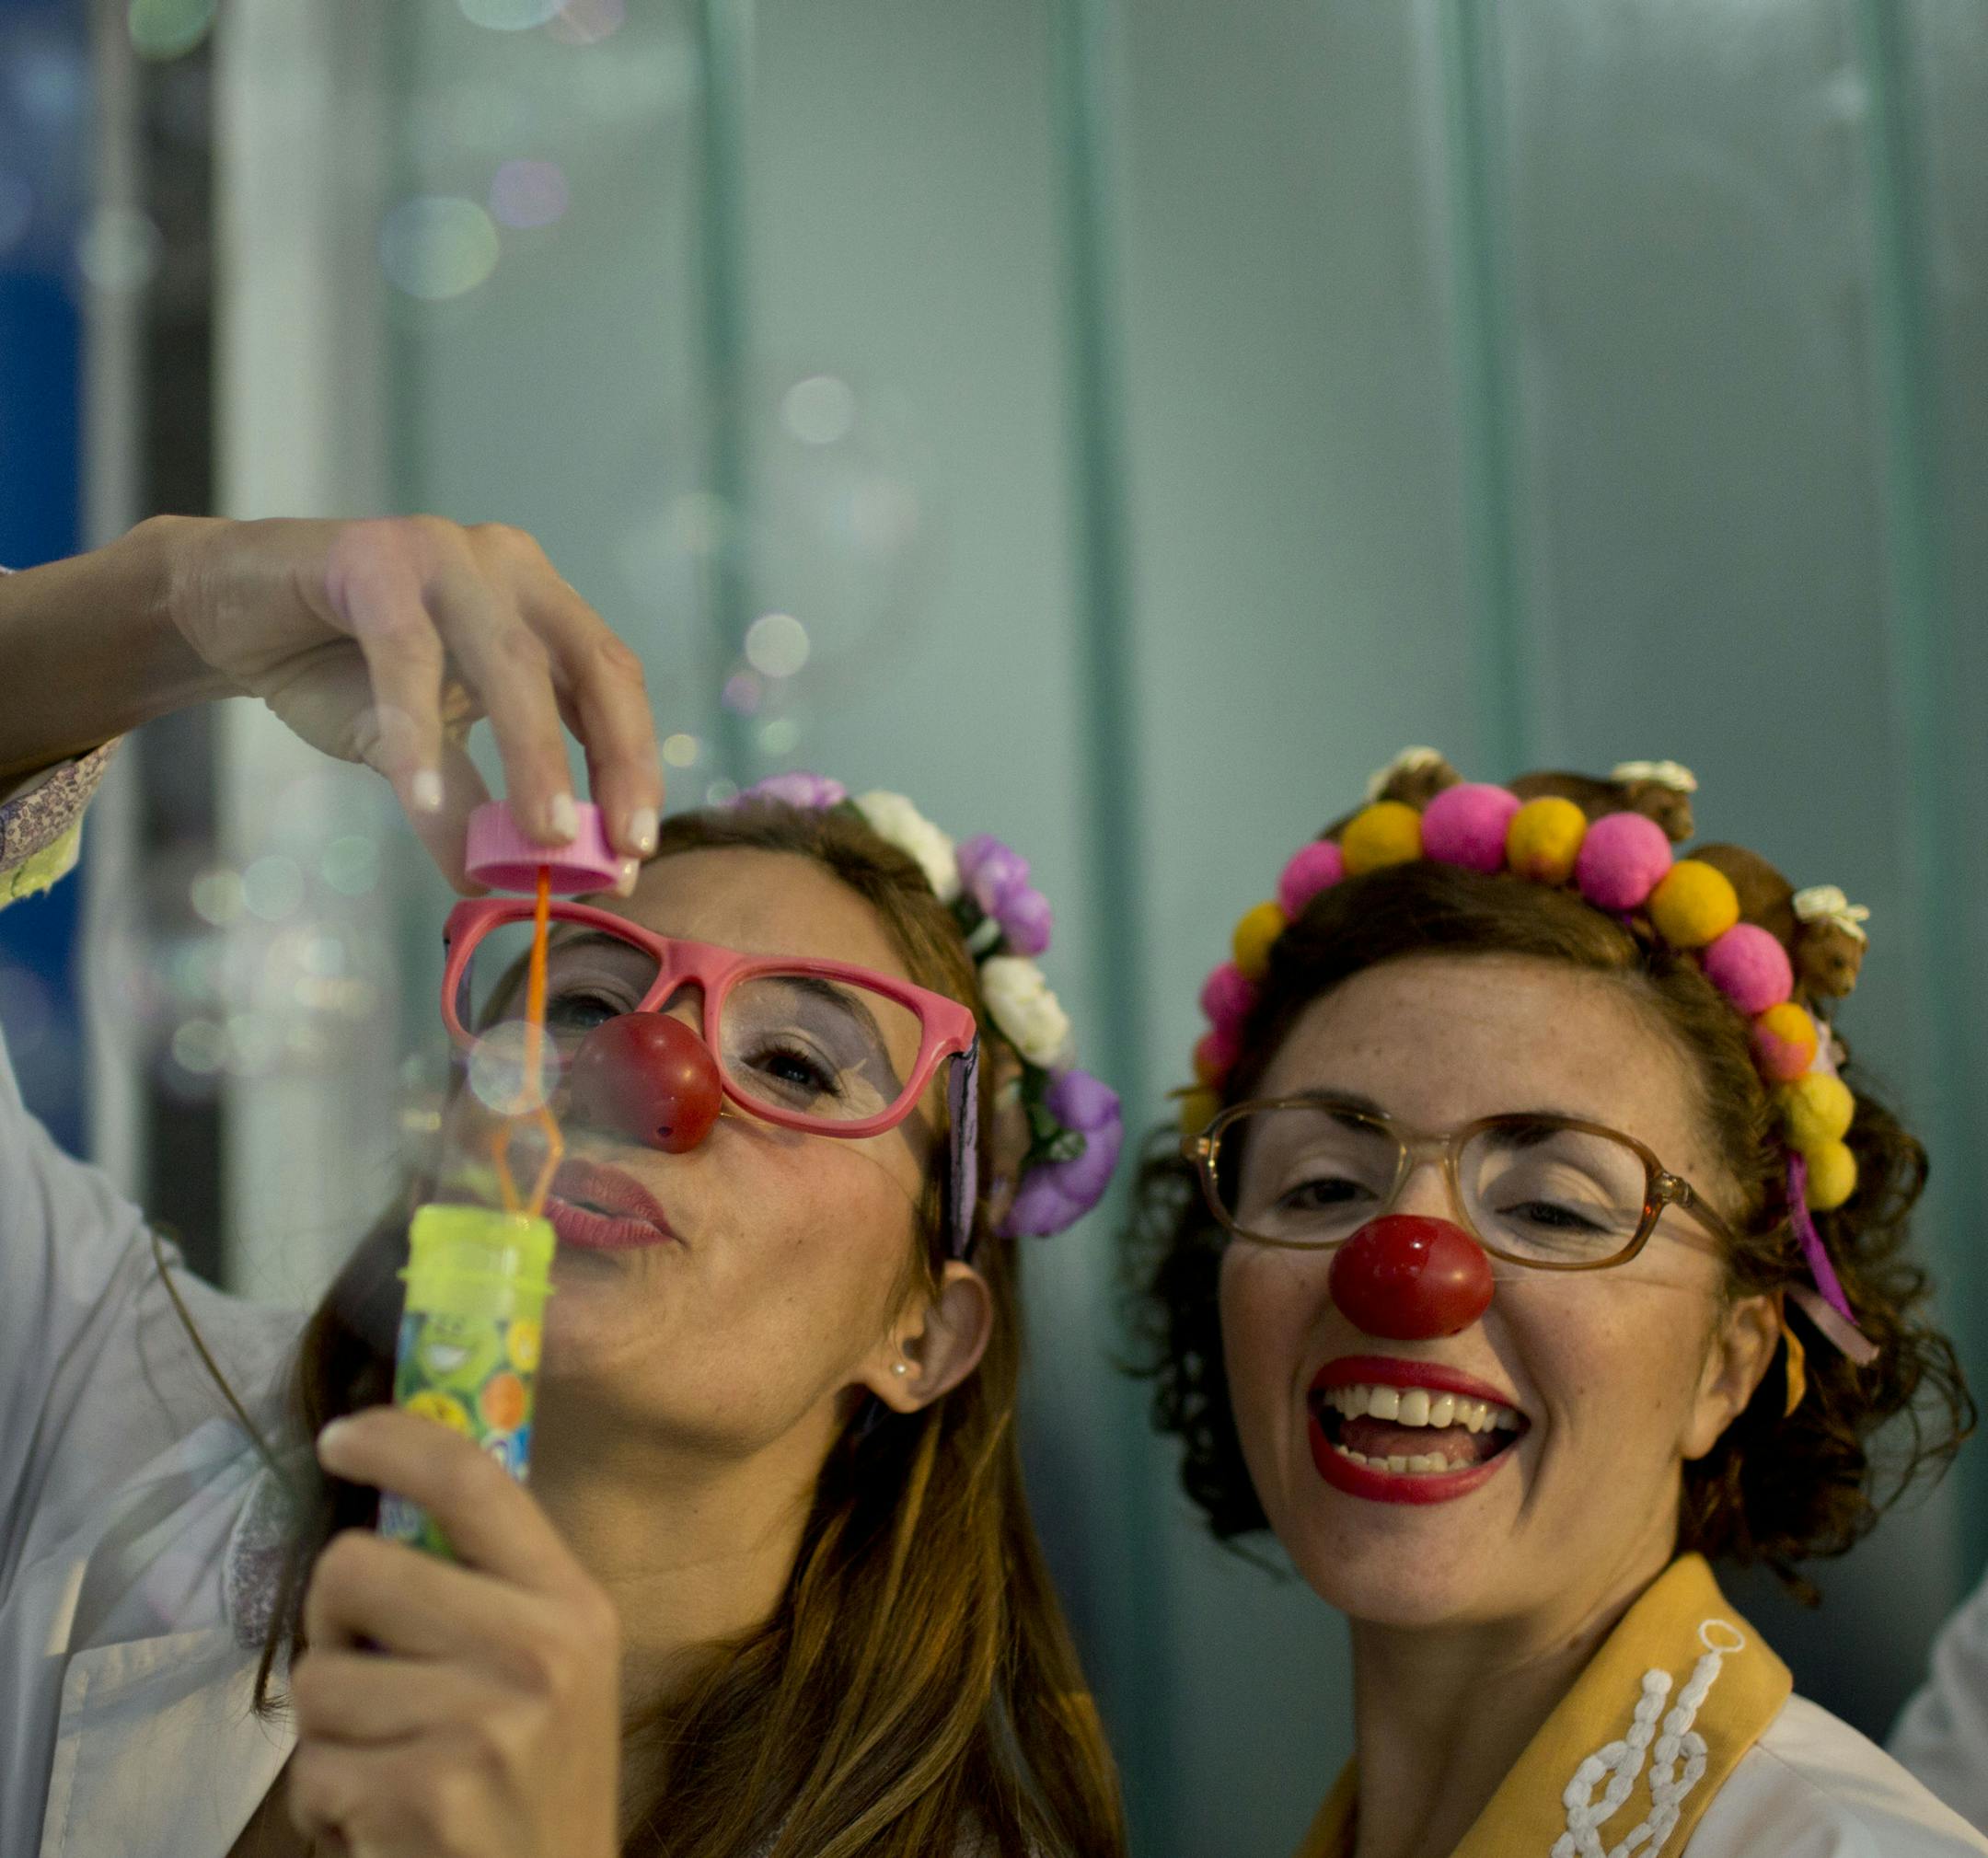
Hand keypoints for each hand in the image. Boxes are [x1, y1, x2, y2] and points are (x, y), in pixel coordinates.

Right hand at [165, 515, 661, 889]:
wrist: (224, 610)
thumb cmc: (341, 674)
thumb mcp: (424, 747)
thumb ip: (474, 797)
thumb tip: (508, 886)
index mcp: (542, 607)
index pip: (615, 685)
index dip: (634, 766)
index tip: (636, 850)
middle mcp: (510, 569)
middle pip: (591, 667)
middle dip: (613, 762)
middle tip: (613, 849)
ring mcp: (444, 553)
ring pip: (511, 664)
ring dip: (534, 759)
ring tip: (542, 842)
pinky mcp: (368, 555)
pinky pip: (406, 655)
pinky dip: (419, 736)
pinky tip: (425, 801)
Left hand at [288, 1407, 623, 1857]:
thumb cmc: (536, 1781)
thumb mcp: (554, 1668)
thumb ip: (492, 1588)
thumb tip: (396, 1492)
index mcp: (572, 1603)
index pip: (474, 1479)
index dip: (395, 1441)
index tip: (340, 1437)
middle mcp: (538, 1652)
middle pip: (355, 1568)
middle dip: (334, 1622)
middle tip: (369, 1669)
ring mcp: (483, 1726)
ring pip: (319, 1678)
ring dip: (332, 1730)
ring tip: (389, 1761)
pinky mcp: (425, 1798)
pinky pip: (311, 1767)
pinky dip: (327, 1801)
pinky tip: (382, 1819)